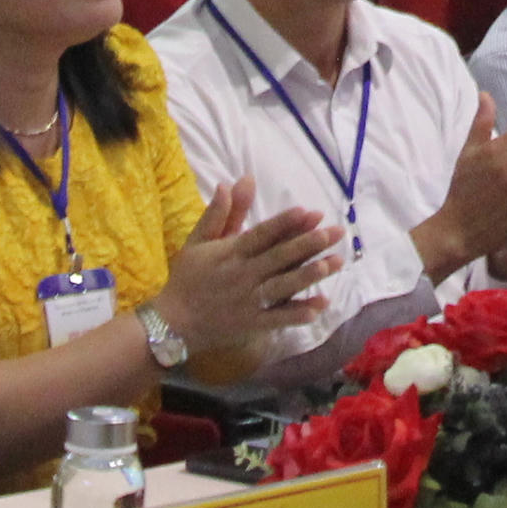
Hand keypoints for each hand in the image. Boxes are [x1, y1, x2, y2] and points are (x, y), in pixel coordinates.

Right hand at [154, 178, 342, 347]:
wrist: (170, 322)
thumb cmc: (187, 278)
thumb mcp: (198, 241)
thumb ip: (218, 214)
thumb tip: (229, 183)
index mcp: (230, 253)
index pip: (262, 235)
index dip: (286, 223)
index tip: (309, 212)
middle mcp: (242, 275)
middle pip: (279, 257)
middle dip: (309, 244)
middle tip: (336, 232)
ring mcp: (248, 301)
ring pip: (283, 286)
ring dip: (309, 275)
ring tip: (335, 263)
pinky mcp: (251, 324)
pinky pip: (277, 319)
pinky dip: (297, 314)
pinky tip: (319, 307)